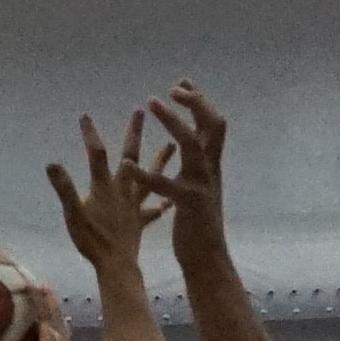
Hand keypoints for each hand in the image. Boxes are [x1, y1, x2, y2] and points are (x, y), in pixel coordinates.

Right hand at [43, 113, 156, 276]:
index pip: (97, 155)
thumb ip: (64, 189)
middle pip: (130, 158)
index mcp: (106, 187)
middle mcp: (123, 191)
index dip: (91, 135)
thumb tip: (52, 164)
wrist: (117, 266)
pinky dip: (160, 203)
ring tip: (172, 145)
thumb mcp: (73, 215)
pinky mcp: (140, 222)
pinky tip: (168, 200)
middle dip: (134, 134)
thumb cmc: (93, 242)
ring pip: (150, 178)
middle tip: (140, 113)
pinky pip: (153, 210)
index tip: (85, 115)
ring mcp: (134, 206)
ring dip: (160, 161)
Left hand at [137, 81, 226, 243]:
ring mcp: (201, 185)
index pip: (211, 123)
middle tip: (174, 88)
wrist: (207, 257)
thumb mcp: (199, 187)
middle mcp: (209, 169)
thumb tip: (187, 142)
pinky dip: (146, 174)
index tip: (182, 83)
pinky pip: (166, 185)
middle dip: (195, 103)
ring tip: (152, 104)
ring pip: (192, 145)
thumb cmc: (199, 223)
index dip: (199, 101)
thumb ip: (194, 164)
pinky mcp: (188, 204)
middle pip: (212, 125)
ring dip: (173, 122)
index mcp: (210, 164)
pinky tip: (128, 165)